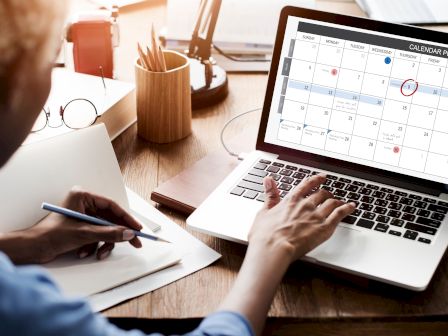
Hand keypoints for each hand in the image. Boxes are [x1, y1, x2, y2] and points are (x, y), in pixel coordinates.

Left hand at [1, 188, 142, 263]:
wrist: (32, 249)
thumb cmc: (51, 235)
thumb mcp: (84, 234)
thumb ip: (109, 233)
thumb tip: (128, 234)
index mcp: (83, 196)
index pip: (111, 206)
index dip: (126, 218)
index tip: (137, 228)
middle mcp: (84, 204)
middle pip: (110, 219)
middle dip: (118, 234)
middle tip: (134, 242)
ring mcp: (82, 216)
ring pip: (104, 229)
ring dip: (102, 243)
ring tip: (98, 253)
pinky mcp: (80, 228)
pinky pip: (96, 236)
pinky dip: (93, 246)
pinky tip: (83, 252)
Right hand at [219, 174, 354, 334]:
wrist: (273, 248)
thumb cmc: (266, 235)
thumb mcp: (264, 211)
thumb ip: (270, 195)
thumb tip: (269, 181)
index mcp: (291, 200)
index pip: (307, 185)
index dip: (316, 179)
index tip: (322, 177)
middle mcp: (305, 204)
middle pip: (321, 193)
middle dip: (326, 193)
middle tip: (329, 194)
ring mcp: (316, 215)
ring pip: (332, 202)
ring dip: (337, 200)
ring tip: (341, 202)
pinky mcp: (324, 228)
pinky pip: (340, 214)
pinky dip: (347, 209)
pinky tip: (351, 207)